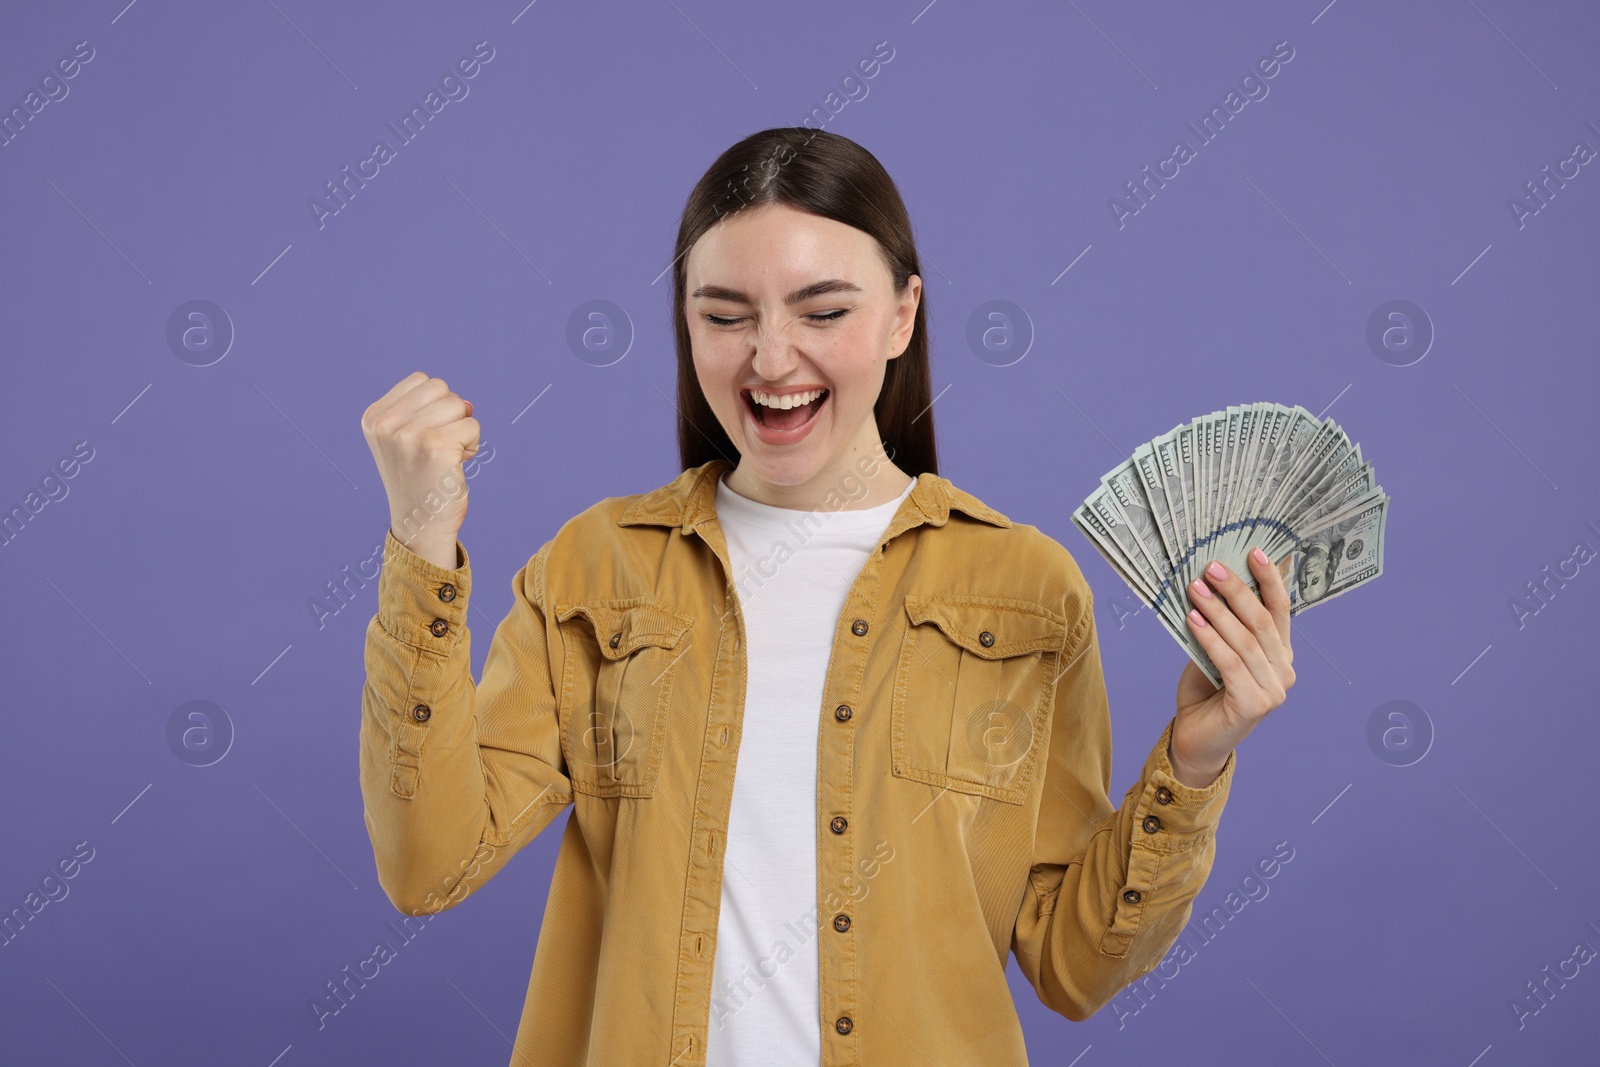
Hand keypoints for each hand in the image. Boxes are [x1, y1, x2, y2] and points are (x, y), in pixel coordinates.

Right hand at [360, 372, 479, 569]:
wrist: (420, 524)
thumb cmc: (420, 480)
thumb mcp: (405, 439)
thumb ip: (428, 410)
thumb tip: (466, 403)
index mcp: (374, 417)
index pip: (421, 381)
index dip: (435, 406)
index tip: (425, 438)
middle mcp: (385, 424)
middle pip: (441, 388)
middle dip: (450, 415)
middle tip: (439, 448)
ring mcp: (408, 434)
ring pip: (458, 404)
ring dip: (462, 430)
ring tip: (447, 457)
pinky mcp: (435, 446)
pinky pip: (472, 425)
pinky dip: (473, 444)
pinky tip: (456, 466)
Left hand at [1170, 545, 1296, 786]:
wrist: (1196, 740)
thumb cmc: (1205, 693)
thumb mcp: (1215, 651)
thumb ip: (1222, 626)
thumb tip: (1209, 581)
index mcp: (1280, 654)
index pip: (1281, 610)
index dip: (1270, 580)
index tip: (1254, 551)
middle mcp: (1284, 671)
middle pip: (1262, 621)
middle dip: (1237, 590)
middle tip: (1211, 566)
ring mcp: (1273, 690)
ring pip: (1245, 640)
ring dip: (1218, 610)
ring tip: (1195, 587)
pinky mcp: (1254, 705)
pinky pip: (1230, 663)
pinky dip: (1210, 638)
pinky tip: (1193, 620)